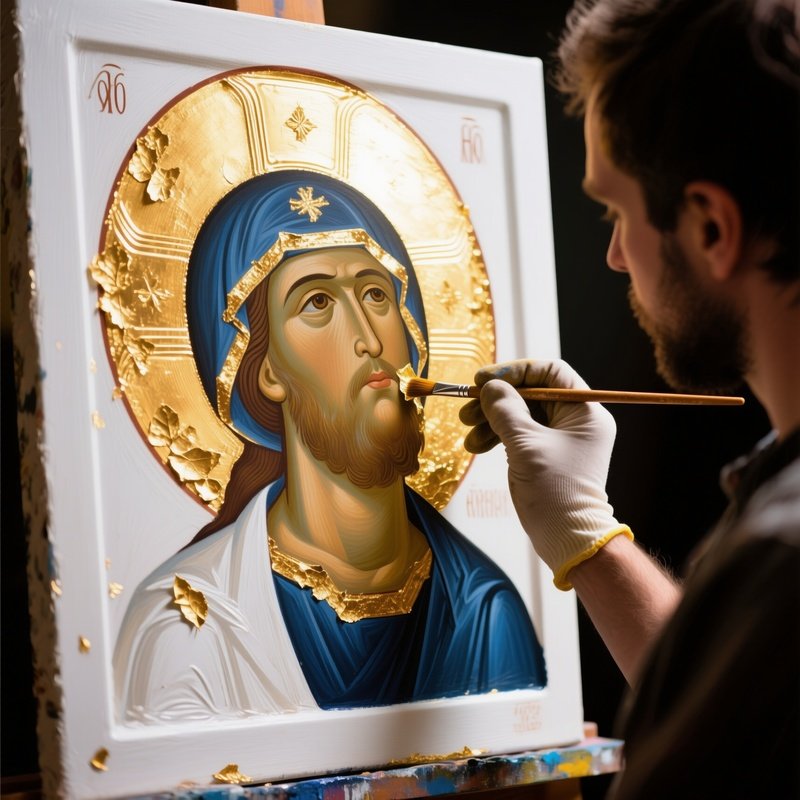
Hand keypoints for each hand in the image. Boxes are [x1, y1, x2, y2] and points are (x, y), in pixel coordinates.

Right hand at [459, 359, 631, 588]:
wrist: (568, 539)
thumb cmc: (554, 491)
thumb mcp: (525, 444)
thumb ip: (505, 410)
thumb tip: (490, 387)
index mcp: (585, 411)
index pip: (550, 372)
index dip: (515, 371)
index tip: (484, 380)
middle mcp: (576, 421)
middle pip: (532, 393)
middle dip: (497, 400)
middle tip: (467, 408)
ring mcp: (562, 439)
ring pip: (521, 415)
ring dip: (491, 420)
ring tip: (468, 433)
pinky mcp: (547, 455)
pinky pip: (520, 434)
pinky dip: (497, 437)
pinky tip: (477, 446)